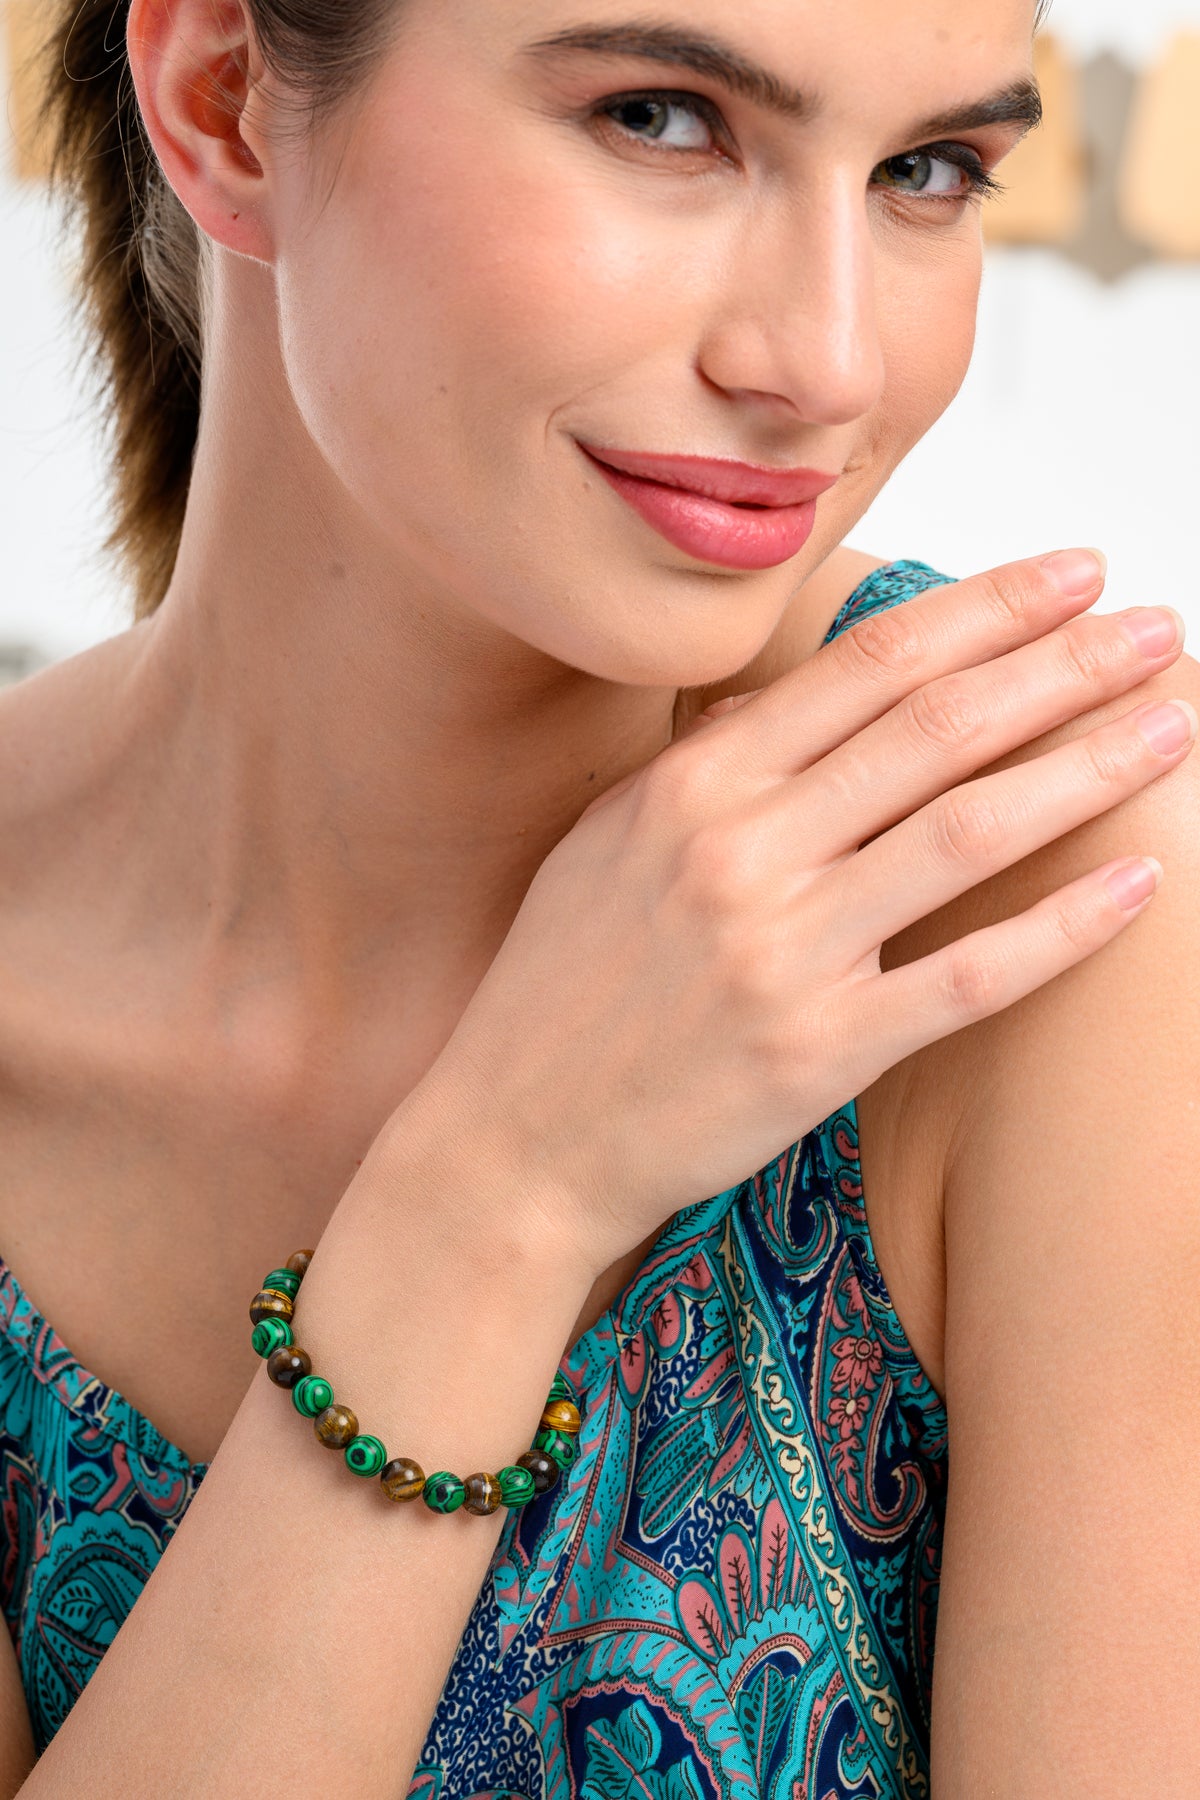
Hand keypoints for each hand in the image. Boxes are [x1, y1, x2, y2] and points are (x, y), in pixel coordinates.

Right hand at [401, 551, 1191, 1281]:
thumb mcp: (609, 840)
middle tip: (1158, 625)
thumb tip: (790, 701)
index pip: (871, 667)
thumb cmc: (559, 986)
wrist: (513, 1140)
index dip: (988, 609)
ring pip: (970, 830)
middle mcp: (742, 849)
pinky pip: (968, 974)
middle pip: (939, 728)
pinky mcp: (820, 1051)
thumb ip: (708, 762)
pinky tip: (1138, 882)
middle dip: (1064, 663)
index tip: (1072, 574)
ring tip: (1172, 720)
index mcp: (694, 783)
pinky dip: (1063, 927)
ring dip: (1088, 764)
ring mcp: (785, 950)